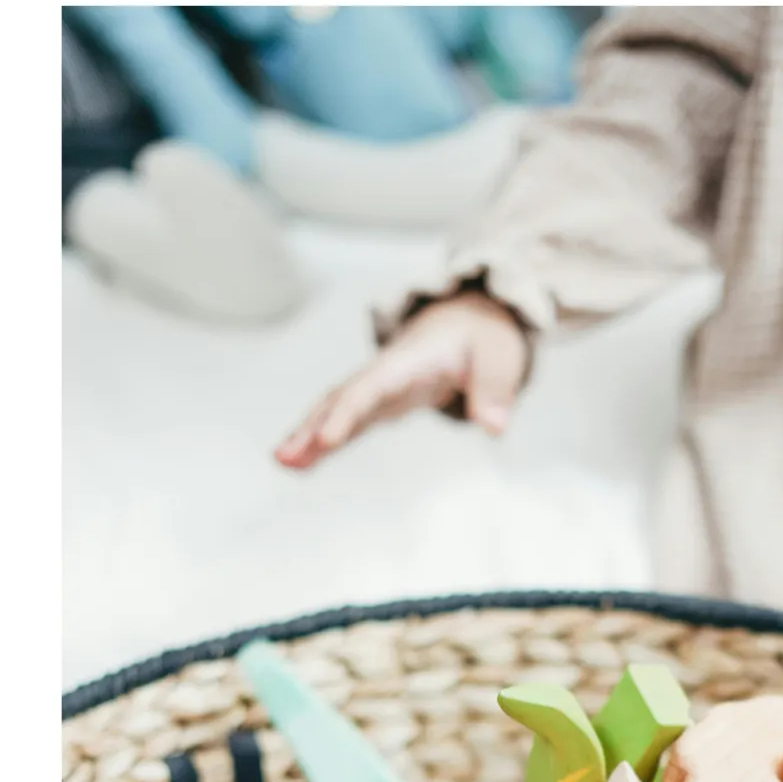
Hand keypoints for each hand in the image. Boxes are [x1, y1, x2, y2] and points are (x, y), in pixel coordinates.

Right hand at [275, 291, 529, 468]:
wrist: (474, 318)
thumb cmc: (486, 337)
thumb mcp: (501, 357)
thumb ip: (496, 391)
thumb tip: (494, 428)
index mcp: (409, 360)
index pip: (371, 389)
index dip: (348, 414)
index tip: (328, 441)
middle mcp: (385, 372)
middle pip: (340, 399)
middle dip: (311, 427)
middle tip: (282, 459)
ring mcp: (380, 387)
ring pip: (336, 410)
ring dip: (309, 435)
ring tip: (281, 464)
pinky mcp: (383, 401)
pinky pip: (348, 421)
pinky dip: (326, 440)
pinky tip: (304, 462)